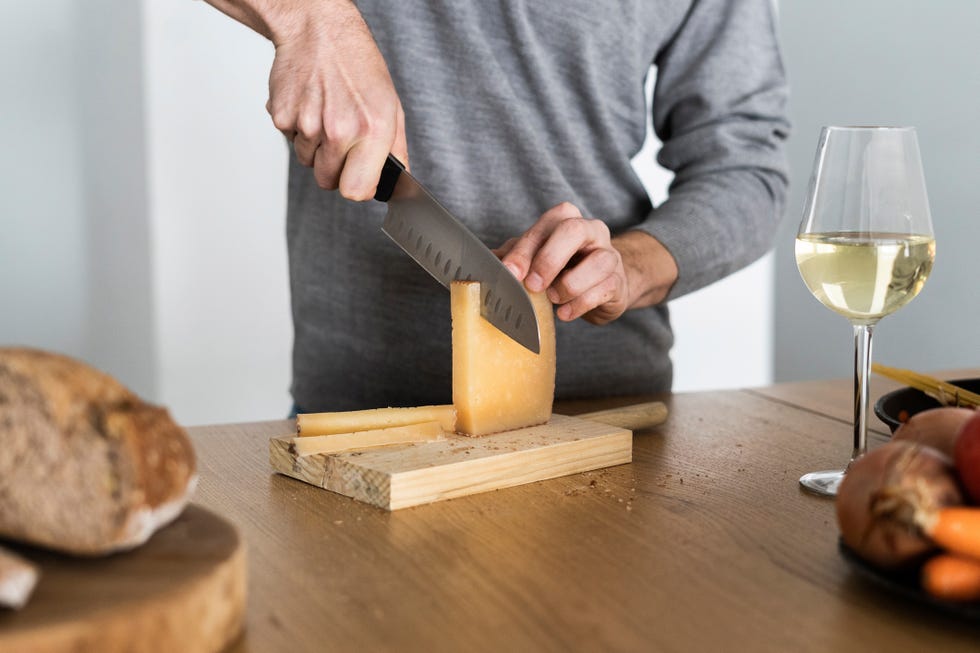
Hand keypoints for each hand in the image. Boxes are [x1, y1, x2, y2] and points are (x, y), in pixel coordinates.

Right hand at [265, 1, 407, 199]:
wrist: (318, 31)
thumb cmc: (357, 65)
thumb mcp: (391, 105)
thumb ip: (396, 149)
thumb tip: (396, 182)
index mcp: (371, 129)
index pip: (356, 190)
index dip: (357, 188)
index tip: (359, 178)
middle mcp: (338, 130)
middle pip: (328, 182)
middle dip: (335, 169)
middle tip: (341, 141)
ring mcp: (307, 125)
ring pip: (307, 163)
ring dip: (316, 148)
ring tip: (326, 115)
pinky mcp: (281, 117)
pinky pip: (291, 142)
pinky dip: (299, 130)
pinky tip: (310, 106)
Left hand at [496, 202, 677, 324]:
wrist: (600, 286)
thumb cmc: (562, 268)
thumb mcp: (533, 258)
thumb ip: (512, 257)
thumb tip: (482, 264)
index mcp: (565, 220)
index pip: (544, 226)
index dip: (525, 250)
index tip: (509, 273)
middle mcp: (591, 231)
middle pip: (573, 230)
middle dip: (549, 259)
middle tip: (532, 285)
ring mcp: (609, 255)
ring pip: (596, 262)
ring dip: (569, 285)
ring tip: (553, 299)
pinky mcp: (618, 282)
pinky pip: (603, 290)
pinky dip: (580, 305)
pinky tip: (564, 313)